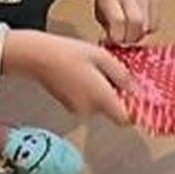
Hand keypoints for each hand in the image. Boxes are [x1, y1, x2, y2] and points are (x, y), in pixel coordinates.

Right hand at [1, 28, 132, 124]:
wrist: (38, 57)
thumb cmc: (69, 53)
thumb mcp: (103, 57)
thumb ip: (122, 75)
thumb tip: (136, 89)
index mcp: (102, 98)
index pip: (125, 120)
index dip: (132, 112)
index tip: (135, 99)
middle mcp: (90, 109)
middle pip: (112, 111)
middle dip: (116, 95)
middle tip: (113, 74)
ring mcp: (77, 109)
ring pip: (99, 105)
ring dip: (102, 92)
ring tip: (95, 70)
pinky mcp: (68, 105)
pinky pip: (87, 102)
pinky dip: (89, 91)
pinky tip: (83, 74)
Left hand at [90, 0, 159, 44]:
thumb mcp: (99, 9)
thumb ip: (108, 28)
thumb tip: (115, 45)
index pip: (118, 21)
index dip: (117, 37)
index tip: (113, 41)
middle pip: (136, 24)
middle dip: (129, 39)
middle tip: (123, 39)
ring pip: (147, 27)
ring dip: (138, 35)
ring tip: (129, 30)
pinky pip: (155, 23)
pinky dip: (147, 28)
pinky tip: (139, 24)